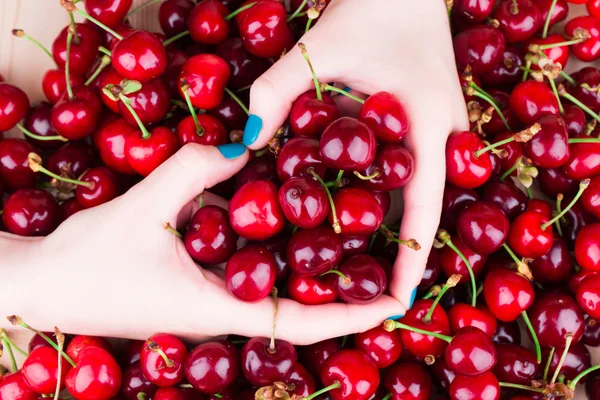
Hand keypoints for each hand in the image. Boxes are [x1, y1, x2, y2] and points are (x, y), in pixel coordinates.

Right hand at [2, 143, 403, 344]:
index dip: (350, 317)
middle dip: (343, 296)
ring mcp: (207, 308)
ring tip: (352, 249)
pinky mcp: (193, 295)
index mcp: (217, 310)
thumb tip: (242, 143)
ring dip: (311, 279)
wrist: (41, 287)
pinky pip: (245, 283)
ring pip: (273, 298)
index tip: (391, 303)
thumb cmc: (86, 262)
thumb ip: (194, 168)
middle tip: (385, 265)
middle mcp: (221, 315)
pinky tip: (286, 236)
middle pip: (298, 313)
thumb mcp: (144, 207)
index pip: (301, 322)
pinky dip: (272, 264)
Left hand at [241, 0, 468, 310]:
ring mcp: (434, 129)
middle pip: (421, 212)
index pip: (425, 210)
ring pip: (413, 193)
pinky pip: (403, 168)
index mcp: (428, 126)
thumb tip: (246, 142)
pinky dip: (381, 193)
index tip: (394, 301)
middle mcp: (440, 136)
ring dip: (390, 228)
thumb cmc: (374, 5)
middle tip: (364, 293)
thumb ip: (277, 93)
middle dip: (397, 254)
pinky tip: (349, 207)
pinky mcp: (420, 121)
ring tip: (357, 264)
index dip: (410, 259)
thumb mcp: (320, 48)